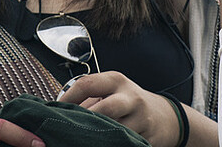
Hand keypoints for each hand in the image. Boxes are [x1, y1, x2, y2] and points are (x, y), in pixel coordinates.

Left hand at [60, 72, 178, 146]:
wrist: (166, 116)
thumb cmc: (129, 101)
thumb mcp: (111, 90)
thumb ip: (89, 97)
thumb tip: (60, 109)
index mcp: (116, 80)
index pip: (87, 84)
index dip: (68, 97)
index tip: (56, 108)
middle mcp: (131, 98)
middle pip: (105, 108)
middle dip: (87, 118)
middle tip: (71, 125)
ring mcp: (142, 119)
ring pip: (117, 130)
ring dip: (100, 134)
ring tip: (87, 136)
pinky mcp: (149, 138)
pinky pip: (127, 142)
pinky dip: (114, 142)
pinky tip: (104, 142)